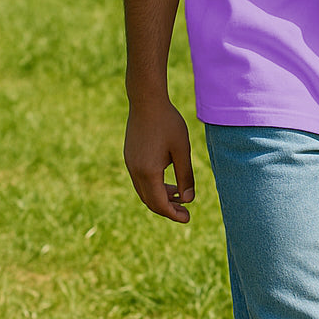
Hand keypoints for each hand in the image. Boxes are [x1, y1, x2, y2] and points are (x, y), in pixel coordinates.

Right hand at [123, 98, 195, 222]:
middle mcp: (135, 171)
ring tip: (180, 196)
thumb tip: (189, 199)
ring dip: (161, 197)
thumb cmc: (168, 123)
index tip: (188, 218)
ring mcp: (130, 164)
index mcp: (148, 171)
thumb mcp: (182, 150)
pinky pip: (141, 180)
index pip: (159, 203)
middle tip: (185, 211)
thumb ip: (185, 176)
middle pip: (150, 201)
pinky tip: (168, 182)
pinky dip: (154, 186)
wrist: (146, 100)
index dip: (173, 214)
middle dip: (167, 209)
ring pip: (144, 191)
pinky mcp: (129, 157)